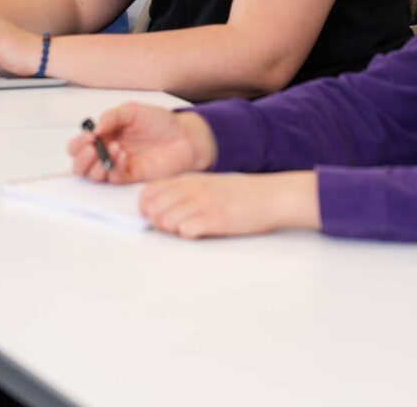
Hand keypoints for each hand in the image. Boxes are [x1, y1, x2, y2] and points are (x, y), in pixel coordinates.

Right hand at [67, 104, 216, 183]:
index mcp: (104, 135)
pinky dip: (113, 168)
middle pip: (80, 163)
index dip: (78, 143)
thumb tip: (95, 129)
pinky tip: (123, 155)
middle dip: (81, 158)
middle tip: (91, 148)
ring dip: (95, 164)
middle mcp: (107, 152)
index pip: (79, 145)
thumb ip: (112, 117)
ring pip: (92, 175)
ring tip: (112, 148)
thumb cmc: (160, 122)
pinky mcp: (129, 177)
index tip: (88, 137)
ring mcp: (117, 166)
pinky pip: (112, 178)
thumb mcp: (133, 111)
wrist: (184, 136)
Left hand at [140, 171, 321, 238]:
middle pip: (153, 209)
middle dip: (157, 222)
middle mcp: (192, 189)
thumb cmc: (240, 194)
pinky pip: (186, 231)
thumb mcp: (208, 185)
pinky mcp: (215, 219)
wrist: (270, 197)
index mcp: (189, 180)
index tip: (155, 216)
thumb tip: (158, 208)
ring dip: (172, 230)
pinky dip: (189, 235)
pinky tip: (202, 231)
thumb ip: (184, 192)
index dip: (146, 208)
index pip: (149, 193)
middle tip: (173, 226)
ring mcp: (203, 204)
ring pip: (165, 221)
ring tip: (190, 228)